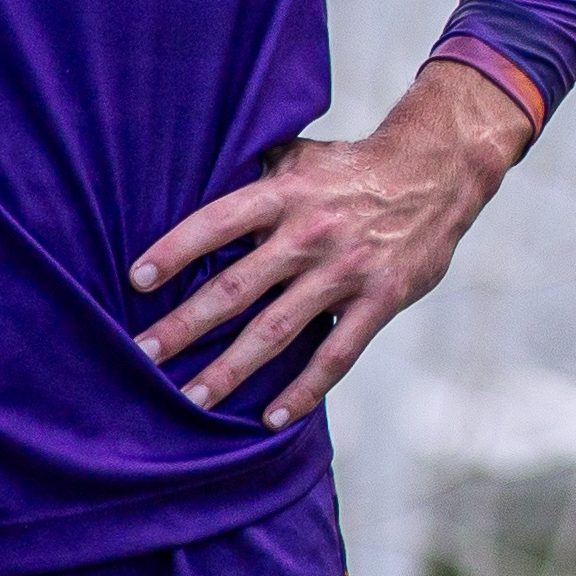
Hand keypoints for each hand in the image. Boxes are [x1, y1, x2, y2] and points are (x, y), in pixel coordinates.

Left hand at [128, 60, 532, 426]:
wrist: (438, 172)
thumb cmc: (353, 168)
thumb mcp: (300, 158)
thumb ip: (251, 178)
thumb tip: (184, 186)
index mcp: (287, 195)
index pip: (218, 222)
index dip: (176, 250)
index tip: (136, 280)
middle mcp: (312, 234)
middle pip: (237, 286)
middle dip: (185, 325)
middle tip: (141, 354)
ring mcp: (347, 271)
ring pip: (277, 329)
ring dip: (230, 368)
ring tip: (190, 399)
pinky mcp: (381, 299)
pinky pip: (336, 353)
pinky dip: (303, 390)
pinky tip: (271, 417)